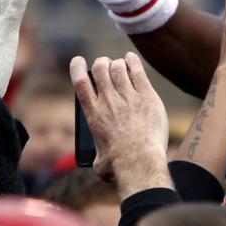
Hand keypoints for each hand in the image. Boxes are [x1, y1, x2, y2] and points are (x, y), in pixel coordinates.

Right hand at [70, 53, 170, 197]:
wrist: (140, 161)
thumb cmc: (118, 165)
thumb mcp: (98, 161)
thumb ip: (96, 154)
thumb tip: (99, 159)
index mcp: (93, 114)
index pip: (80, 82)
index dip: (78, 68)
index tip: (79, 61)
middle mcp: (108, 101)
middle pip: (100, 69)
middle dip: (101, 64)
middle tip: (105, 66)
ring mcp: (128, 97)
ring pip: (118, 67)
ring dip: (117, 64)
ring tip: (121, 65)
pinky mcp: (147, 97)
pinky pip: (137, 71)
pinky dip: (132, 62)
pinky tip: (131, 60)